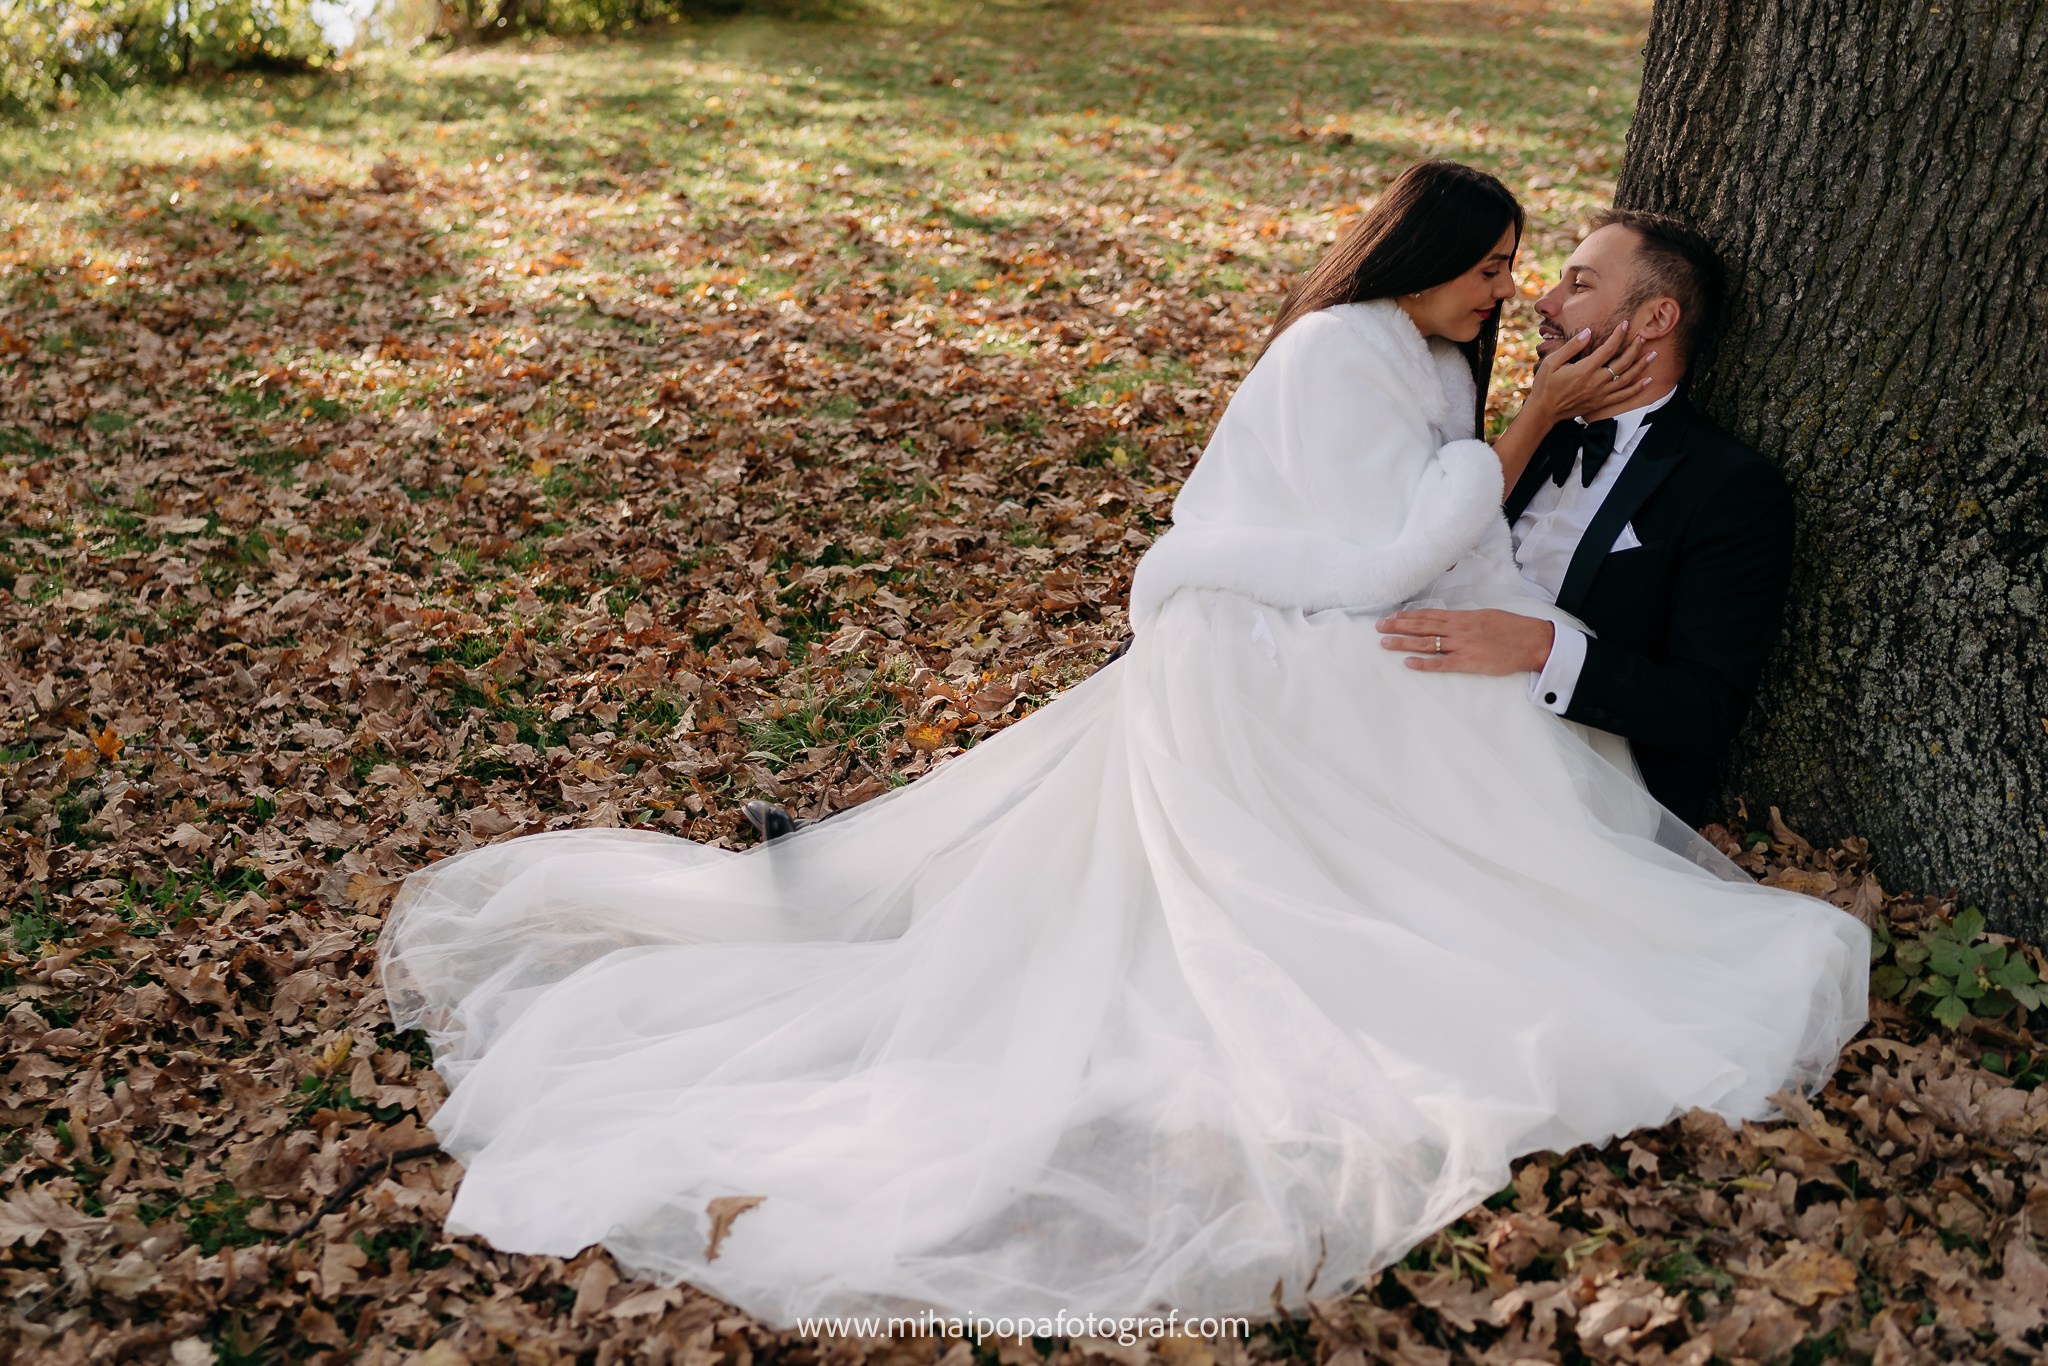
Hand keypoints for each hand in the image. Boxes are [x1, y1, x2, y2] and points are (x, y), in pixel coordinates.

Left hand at [1375, 608, 1554, 674]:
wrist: (1532, 641)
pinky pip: (1441, 664)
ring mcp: (1462, 645)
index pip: (1429, 615)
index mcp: (1463, 617)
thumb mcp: (1486, 616)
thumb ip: (1466, 620)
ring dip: (1404, 643)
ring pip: (1426, 643)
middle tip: (1379, 628)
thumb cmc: (1512, 629)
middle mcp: (1458, 629)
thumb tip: (1449, 621)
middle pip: (1422, 626)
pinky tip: (1408, 663)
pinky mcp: (1468, 662)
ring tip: (1385, 643)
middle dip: (1398, 627)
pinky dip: (1424, 664)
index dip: (1408, 616)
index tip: (1391, 617)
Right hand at [1526, 323, 1655, 425]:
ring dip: (1641, 366)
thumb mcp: (1552, 362)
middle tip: (1642, 337)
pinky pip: (1624, 396)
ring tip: (1653, 354)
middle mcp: (1596, 382)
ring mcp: (1600, 394)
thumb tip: (1588, 332)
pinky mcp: (1601, 403)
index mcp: (1585, 369)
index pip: (1608, 349)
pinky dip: (1637, 388)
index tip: (1625, 324)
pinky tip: (1648, 380)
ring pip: (1627, 378)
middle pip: (1623, 363)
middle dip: (1634, 348)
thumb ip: (1571, 346)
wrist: (1544, 411)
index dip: (1618, 335)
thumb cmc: (1545, 384)